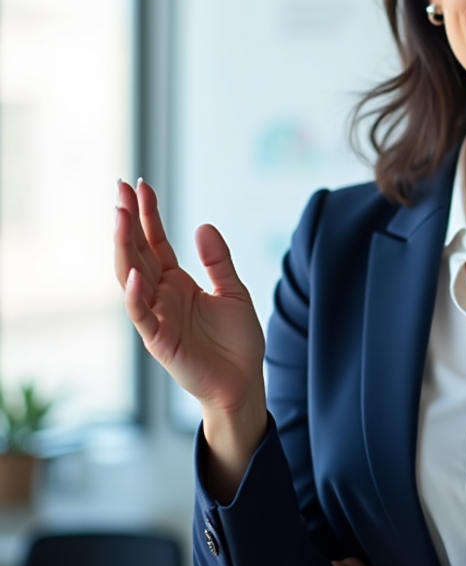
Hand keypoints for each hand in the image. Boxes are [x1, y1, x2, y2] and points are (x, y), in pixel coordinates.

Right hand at [114, 180, 267, 498]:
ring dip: (124, 247)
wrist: (244, 380)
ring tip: (120, 216)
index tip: (139, 184)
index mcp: (176, 282)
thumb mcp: (233, 291)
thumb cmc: (237, 339)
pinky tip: (136, 272)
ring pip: (130, 276)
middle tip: (121, 189)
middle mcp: (160, 295)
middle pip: (137, 252)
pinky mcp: (158, 339)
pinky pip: (141, 314)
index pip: (155, 241)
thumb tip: (202, 226)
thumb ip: (218, 261)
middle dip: (128, 221)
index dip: (147, 214)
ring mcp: (156, 316)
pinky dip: (135, 294)